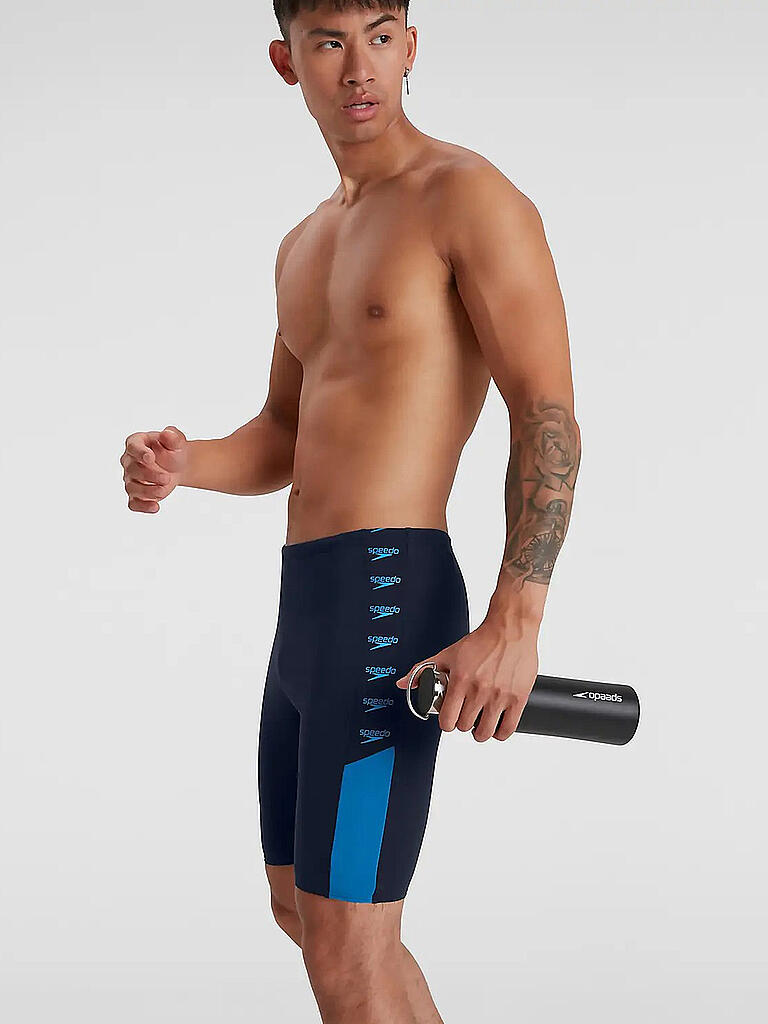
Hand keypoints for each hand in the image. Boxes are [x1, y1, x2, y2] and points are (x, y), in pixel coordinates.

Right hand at [120, 426, 187, 512]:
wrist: (178, 466)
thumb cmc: (173, 450)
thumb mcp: (177, 442)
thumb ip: (173, 436)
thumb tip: (167, 433)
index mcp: (136, 443)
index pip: (133, 447)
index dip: (140, 453)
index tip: (151, 458)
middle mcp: (129, 461)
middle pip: (132, 469)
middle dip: (150, 475)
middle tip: (167, 478)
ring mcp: (130, 478)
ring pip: (132, 488)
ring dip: (148, 492)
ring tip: (164, 490)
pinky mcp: (136, 494)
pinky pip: (133, 503)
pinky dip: (143, 507)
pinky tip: (156, 507)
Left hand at [394, 612, 539, 741]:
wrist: (510, 630)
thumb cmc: (481, 641)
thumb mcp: (448, 654)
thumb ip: (423, 670)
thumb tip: (403, 683)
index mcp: (461, 680)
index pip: (447, 720)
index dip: (447, 722)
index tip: (450, 718)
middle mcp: (480, 690)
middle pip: (465, 727)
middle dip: (463, 723)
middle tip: (466, 715)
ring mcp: (500, 696)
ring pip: (485, 732)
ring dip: (480, 732)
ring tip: (481, 723)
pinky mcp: (518, 698)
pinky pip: (508, 729)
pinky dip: (500, 733)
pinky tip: (497, 726)